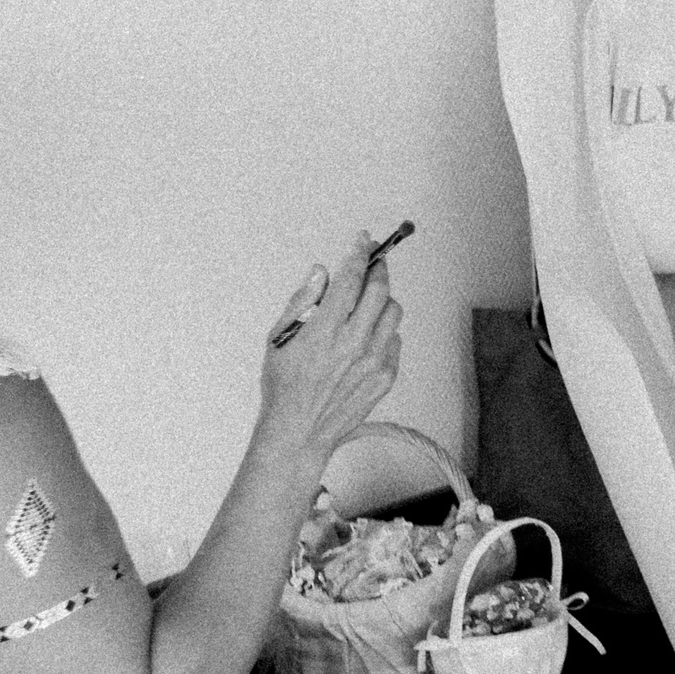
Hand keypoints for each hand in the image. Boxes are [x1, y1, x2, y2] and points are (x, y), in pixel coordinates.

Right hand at [257, 232, 404, 465]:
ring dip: (382, 300)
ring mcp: (374, 360)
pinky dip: (384, 330)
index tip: (363, 240)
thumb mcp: (278, 339)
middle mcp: (354, 343)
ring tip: (366, 303)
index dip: (360, 253)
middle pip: (381, 289)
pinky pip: (395, 340)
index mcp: (325, 330)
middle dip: (378, 268)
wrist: (299, 433)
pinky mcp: (386, 376)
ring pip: (394, 312)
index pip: (352, 278)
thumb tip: (322, 272)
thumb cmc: (283, 386)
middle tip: (372, 262)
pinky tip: (366, 336)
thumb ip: (302, 301)